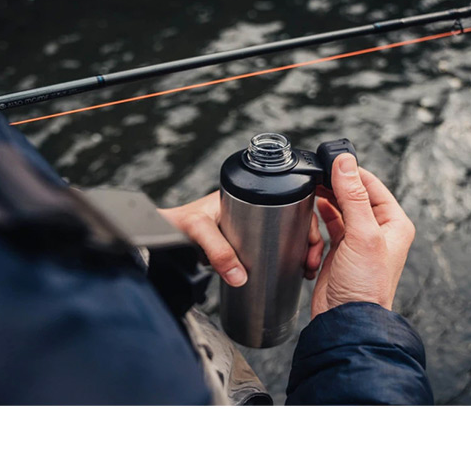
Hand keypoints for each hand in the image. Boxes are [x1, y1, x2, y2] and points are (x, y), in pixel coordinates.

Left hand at [158, 191, 325, 287]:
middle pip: (292, 220)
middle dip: (309, 240)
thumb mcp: (199, 231)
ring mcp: (248, 225)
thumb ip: (218, 252)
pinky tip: (292, 271)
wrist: (158, 234)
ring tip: (306, 270)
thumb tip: (240, 276)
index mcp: (246, 194)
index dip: (305, 220)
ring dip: (300, 250)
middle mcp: (251, 207)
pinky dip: (285, 258)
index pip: (287, 200)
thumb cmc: (176, 223)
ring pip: (285, 235)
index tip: (311, 243)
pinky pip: (271, 247)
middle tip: (311, 263)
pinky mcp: (243, 243)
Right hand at [311, 153, 414, 319]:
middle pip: (349, 196)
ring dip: (319, 219)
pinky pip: (323, 231)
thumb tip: (345, 161)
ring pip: (333, 212)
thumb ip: (353, 196)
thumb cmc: (365, 286)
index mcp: (393, 222)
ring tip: (312, 230)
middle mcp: (377, 230)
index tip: (327, 163)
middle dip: (329, 196)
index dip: (349, 172)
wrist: (346, 321)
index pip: (370, 184)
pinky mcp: (338, 252)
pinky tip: (313, 249)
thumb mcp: (362, 235)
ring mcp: (356, 241)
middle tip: (312, 188)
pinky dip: (314, 237)